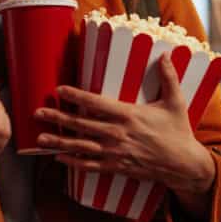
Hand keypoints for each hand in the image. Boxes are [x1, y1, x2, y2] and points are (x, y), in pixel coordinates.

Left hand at [34, 55, 214, 203]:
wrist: (183, 165)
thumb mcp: (176, 102)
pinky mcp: (116, 166)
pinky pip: (90, 165)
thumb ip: (169, 78)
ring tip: (39, 138)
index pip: (96, 103)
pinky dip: (73, 162)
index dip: (76, 95)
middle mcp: (117, 134)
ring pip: (81, 146)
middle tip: (37, 113)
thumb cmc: (178, 132)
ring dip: (58, 142)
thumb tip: (166, 55)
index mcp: (129, 115)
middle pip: (81, 124)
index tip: (59, 89)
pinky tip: (58, 158)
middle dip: (58, 118)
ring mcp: (115, 152)